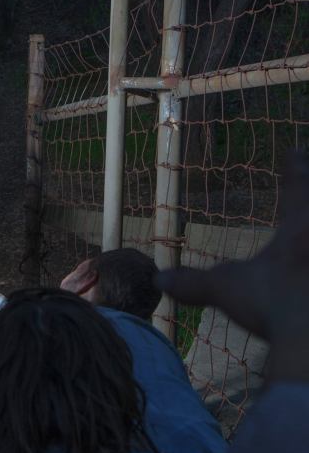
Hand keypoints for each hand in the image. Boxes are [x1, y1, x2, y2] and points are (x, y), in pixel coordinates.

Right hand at [156, 152, 308, 381]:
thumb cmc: (270, 302)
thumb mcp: (224, 289)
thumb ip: (192, 283)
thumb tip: (158, 281)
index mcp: (297, 228)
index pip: (297, 186)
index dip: (295, 168)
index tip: (295, 151)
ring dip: (308, 233)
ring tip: (301, 234)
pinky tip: (308, 272)